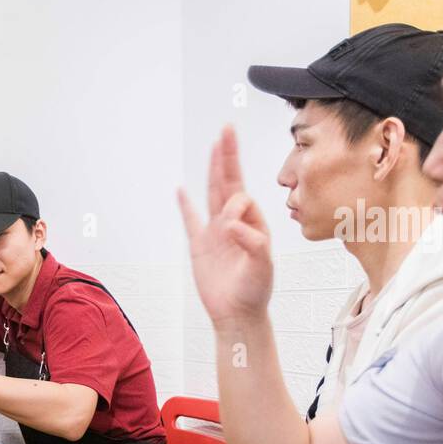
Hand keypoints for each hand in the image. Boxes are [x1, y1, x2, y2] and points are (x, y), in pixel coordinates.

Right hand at [178, 126, 273, 327]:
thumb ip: (252, 242)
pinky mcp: (200, 244)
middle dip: (228, 156)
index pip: (241, 198)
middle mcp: (235, 222)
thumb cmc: (255, 292)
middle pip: (229, 182)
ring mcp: (216, 231)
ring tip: (214, 145)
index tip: (231, 228)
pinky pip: (190, 220)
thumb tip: (232, 224)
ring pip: (212, 193)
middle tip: (227, 129)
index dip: (235, 206)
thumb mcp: (262, 267)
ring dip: (213, 169)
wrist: (237, 314)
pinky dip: (185, 205)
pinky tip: (180, 190)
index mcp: (253, 223)